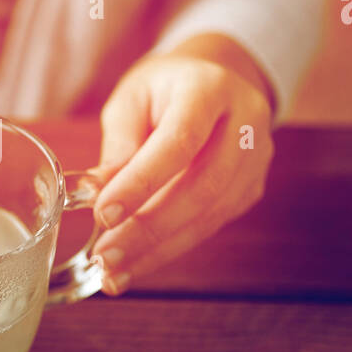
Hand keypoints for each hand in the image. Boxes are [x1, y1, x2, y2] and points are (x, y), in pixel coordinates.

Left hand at [90, 33, 274, 294]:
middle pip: (202, 187)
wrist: (217, 79)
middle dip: (149, 229)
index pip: (179, 142)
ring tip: (113, 272)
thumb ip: (119, 145)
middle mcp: (245, 123)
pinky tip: (136, 264)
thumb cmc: (166, 88)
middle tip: (106, 257)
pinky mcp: (250, 189)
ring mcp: (255, 160)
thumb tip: (95, 194)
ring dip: (157, 250)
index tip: (103, 214)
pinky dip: (170, 249)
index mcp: (210, 89)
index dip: (141, 182)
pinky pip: (211, 226)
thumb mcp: (132, 100)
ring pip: (210, 216)